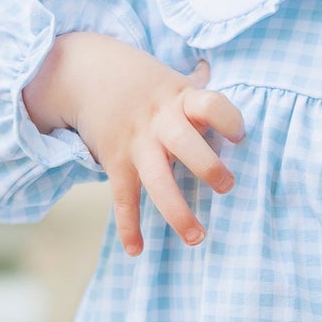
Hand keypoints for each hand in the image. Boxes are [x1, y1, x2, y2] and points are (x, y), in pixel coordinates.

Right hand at [25, 32, 244, 252]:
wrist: (82, 71)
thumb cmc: (142, 81)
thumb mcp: (173, 77)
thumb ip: (199, 87)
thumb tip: (221, 74)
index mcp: (181, 99)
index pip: (211, 105)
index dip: (228, 119)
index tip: (239, 135)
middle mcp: (160, 123)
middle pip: (186, 144)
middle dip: (207, 166)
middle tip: (227, 186)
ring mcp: (137, 144)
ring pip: (158, 181)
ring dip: (178, 211)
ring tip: (197, 237)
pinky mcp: (116, 163)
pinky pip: (123, 199)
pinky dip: (128, 226)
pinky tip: (136, 250)